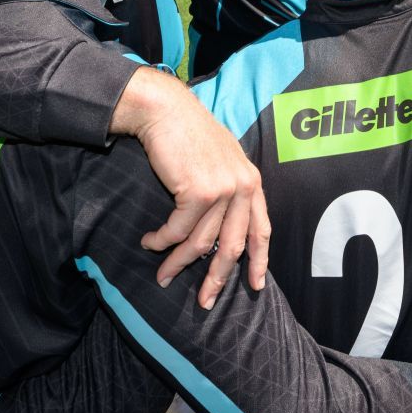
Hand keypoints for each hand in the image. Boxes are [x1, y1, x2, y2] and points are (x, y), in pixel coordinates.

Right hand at [118, 68, 269, 307]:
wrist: (166, 110)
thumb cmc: (188, 134)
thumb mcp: (220, 161)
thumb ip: (229, 189)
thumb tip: (221, 225)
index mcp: (252, 181)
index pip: (261, 230)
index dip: (258, 261)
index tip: (254, 287)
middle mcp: (244, 187)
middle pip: (232, 247)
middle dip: (216, 279)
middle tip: (205, 302)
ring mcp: (223, 190)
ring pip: (200, 243)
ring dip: (177, 263)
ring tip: (163, 276)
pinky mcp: (198, 192)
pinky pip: (177, 230)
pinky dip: (161, 241)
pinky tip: (149, 242)